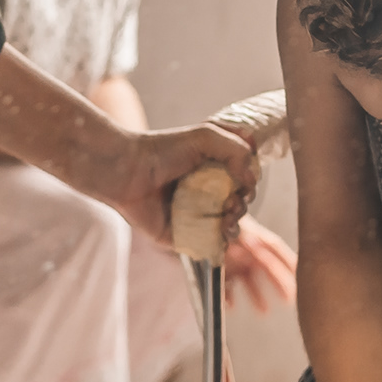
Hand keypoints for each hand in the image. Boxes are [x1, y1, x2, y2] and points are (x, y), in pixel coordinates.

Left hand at [109, 123, 257, 244]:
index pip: (245, 179)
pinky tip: (222, 230)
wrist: (128, 171)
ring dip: (236, 222)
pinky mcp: (184, 235)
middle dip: (244, 203)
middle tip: (233, 199)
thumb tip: (253, 179)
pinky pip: (209, 245)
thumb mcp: (207, 136)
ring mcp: (196, 214)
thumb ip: (238, 150)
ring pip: (230, 227)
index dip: (251, 181)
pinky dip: (221, 242)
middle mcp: (206, 192)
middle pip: (240, 203)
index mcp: (213, 169)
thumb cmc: (164, 149)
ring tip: (227, 215)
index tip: (246, 179)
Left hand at [223, 217, 297, 312]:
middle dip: (280, 283)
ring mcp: (233, 261)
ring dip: (257, 296)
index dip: (289, 261)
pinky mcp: (219, 269)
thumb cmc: (216, 219)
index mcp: (252, 237)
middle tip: (290, 298)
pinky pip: (227, 286)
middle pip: (267, 268)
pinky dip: (229, 297)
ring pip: (249, 281)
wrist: (194, 217)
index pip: (275, 249)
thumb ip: (245, 235)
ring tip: (264, 312)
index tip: (301, 273)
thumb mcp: (233, 226)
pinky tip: (230, 306)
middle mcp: (246, 250)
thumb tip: (255, 242)